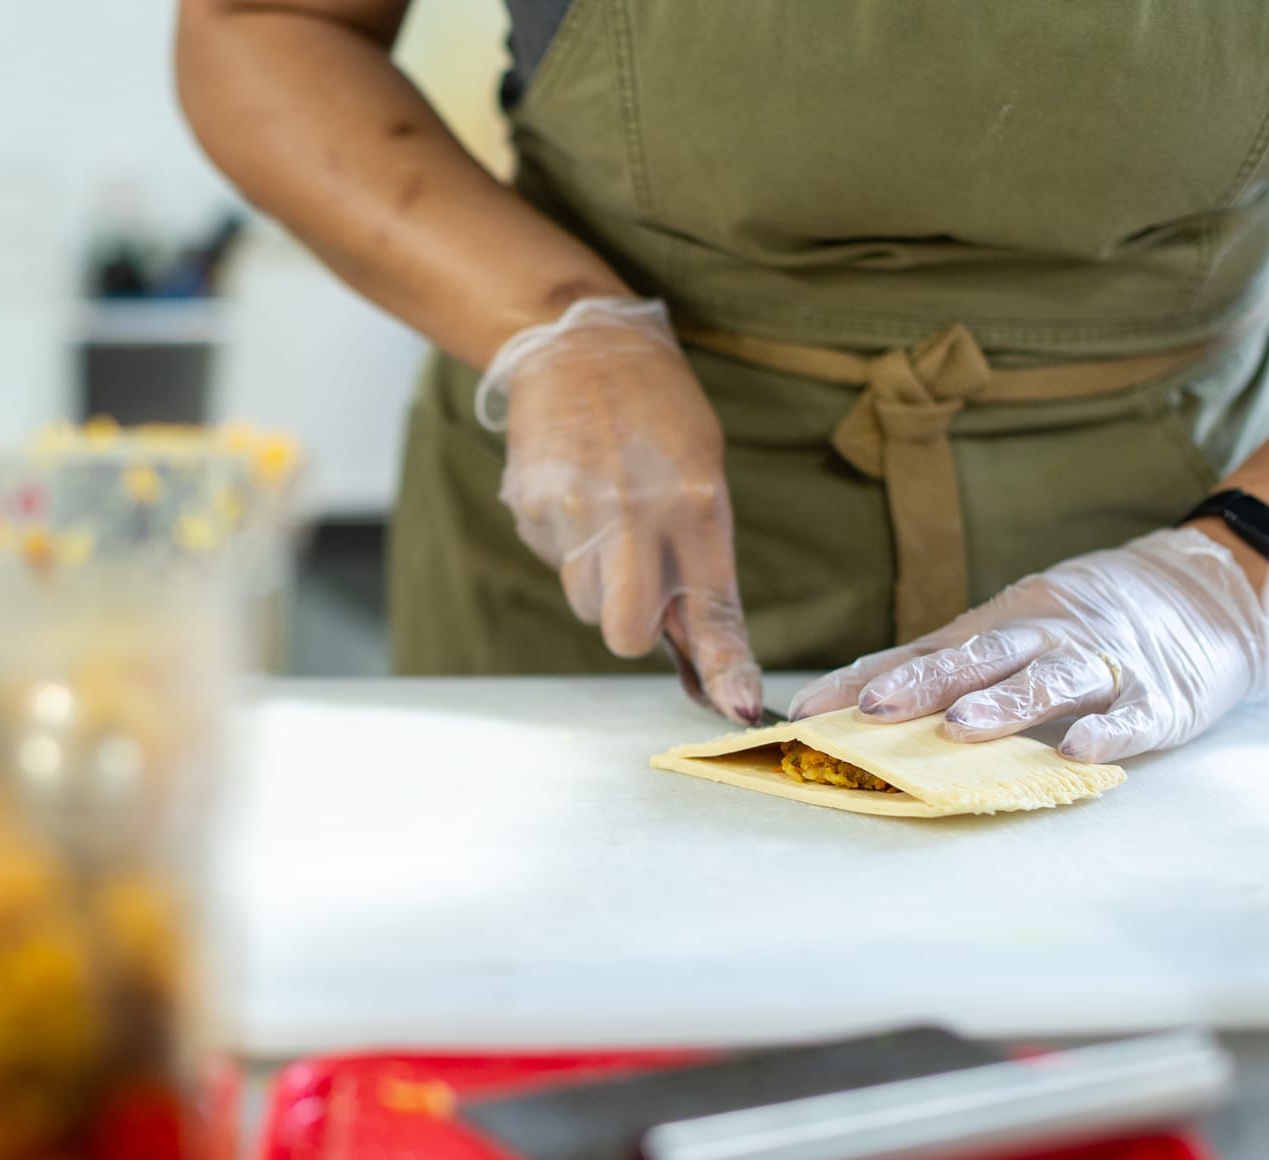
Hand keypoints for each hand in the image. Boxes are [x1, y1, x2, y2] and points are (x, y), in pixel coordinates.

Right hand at [478, 297, 762, 722]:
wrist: (581, 341)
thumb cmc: (655, 409)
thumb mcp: (702, 468)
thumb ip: (698, 551)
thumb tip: (692, 635)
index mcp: (695, 505)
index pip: (714, 610)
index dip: (727, 670)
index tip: (737, 708)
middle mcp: (635, 515)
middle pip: (623, 635)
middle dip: (629, 626)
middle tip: (634, 585)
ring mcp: (575, 513)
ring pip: (584, 601)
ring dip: (596, 578)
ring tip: (604, 512)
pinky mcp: (530, 505)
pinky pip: (551, 557)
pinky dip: (563, 539)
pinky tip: (574, 489)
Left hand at [787, 529, 1268, 762]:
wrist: (1207, 587)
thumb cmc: (1087, 619)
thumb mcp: (1009, 628)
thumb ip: (941, 662)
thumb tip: (852, 693)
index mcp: (1000, 627)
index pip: (920, 653)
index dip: (864, 679)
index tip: (807, 709)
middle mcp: (1043, 639)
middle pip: (978, 658)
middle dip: (923, 683)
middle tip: (874, 708)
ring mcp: (1103, 664)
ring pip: (1048, 680)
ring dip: (1004, 705)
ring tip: (960, 729)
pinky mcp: (1161, 696)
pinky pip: (1132, 714)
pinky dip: (1107, 732)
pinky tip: (1077, 752)